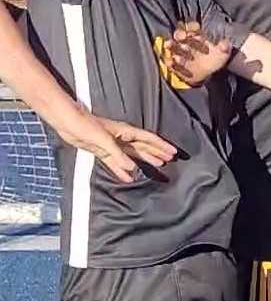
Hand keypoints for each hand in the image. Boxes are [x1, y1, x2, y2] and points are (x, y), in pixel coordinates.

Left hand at [59, 113, 176, 181]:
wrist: (67, 123)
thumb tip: (132, 168)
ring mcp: (112, 145)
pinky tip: (128, 177)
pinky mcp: (102, 151)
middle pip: (143, 147)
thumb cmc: (85, 125)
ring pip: (132, 155)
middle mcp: (121, 138)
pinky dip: (122, 170)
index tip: (173, 152)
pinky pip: (116, 163)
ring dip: (144, 161)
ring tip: (156, 166)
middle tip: (168, 160)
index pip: (148, 139)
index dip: (161, 145)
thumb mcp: (103, 140)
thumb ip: (118, 155)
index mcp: (125, 132)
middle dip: (156, 153)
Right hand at [163, 21, 231, 84]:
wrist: (209, 73)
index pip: (192, 27)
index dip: (193, 26)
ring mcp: (178, 52)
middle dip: (179, 34)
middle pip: (179, 34)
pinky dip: (170, 61)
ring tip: (171, 46)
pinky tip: (173, 62)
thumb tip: (225, 44)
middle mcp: (185, 42)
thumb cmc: (214, 59)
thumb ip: (224, 47)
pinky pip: (169, 61)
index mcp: (197, 36)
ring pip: (171, 46)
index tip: (196, 28)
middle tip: (182, 37)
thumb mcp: (222, 53)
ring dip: (171, 45)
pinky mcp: (175, 64)